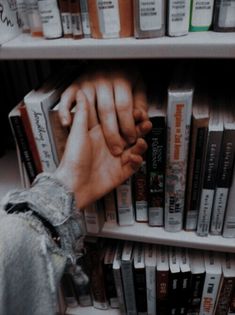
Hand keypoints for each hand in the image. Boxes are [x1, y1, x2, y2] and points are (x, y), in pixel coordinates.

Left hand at [54, 91, 147, 208]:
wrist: (73, 185)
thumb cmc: (73, 160)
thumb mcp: (78, 133)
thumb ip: (83, 113)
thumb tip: (80, 92)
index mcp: (102, 135)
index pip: (120, 122)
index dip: (130, 116)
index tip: (137, 111)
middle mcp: (111, 145)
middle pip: (131, 134)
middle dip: (140, 129)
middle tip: (146, 124)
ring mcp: (117, 160)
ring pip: (135, 149)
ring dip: (140, 144)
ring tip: (140, 141)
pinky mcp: (121, 173)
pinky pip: (135, 165)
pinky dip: (137, 161)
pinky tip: (134, 158)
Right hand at [59, 69, 151, 155]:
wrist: (108, 55)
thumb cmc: (124, 74)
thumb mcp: (138, 85)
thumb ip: (140, 103)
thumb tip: (142, 119)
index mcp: (121, 79)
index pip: (124, 107)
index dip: (128, 125)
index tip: (131, 139)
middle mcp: (103, 80)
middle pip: (106, 111)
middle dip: (112, 134)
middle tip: (116, 149)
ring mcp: (87, 82)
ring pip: (87, 110)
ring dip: (92, 130)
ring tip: (98, 144)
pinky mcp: (74, 85)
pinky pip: (66, 99)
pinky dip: (64, 112)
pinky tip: (67, 124)